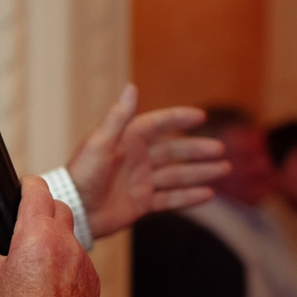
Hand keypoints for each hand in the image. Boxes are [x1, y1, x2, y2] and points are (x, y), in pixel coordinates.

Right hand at [0, 177, 100, 296]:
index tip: (24, 185)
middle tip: (29, 222)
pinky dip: (69, 266)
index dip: (30, 184)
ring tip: (38, 261)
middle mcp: (64, 242)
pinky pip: (81, 264)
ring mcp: (82, 262)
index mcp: (37, 234)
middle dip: (45, 209)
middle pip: (60, 208)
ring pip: (71, 238)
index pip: (38, 191)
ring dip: (57, 241)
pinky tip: (53, 284)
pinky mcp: (92, 281)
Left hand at [67, 85, 228, 238]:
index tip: (201, 116)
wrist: (73, 210)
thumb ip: (118, 118)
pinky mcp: (142, 203)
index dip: (178, 119)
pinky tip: (208, 194)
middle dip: (197, 150)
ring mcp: (141, 181)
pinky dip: (188, 197)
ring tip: (223, 169)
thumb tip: (131, 86)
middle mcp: (137, 159)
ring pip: (177, 175)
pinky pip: (170, 199)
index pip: (158, 124)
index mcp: (127, 140)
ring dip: (200, 172)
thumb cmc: (81, 175)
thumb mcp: (99, 143)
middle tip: (220, 150)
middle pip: (174, 151)